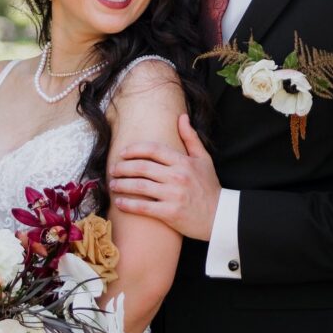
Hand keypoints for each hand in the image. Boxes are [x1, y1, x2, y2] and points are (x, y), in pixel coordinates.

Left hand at [108, 110, 220, 241]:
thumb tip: (181, 117)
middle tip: (113, 168)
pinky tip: (119, 203)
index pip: (153, 149)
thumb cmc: (209, 186)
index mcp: (183, 161)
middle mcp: (177, 176)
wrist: (220, 216)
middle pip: (143, 167)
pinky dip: (129, 205)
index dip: (134, 149)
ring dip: (122, 184)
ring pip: (140, 186)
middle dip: (124, 167)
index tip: (122, 153)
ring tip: (112, 184)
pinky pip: (144, 207)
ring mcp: (173, 195)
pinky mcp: (170, 213)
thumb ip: (190, 137)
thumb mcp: (204, 158)